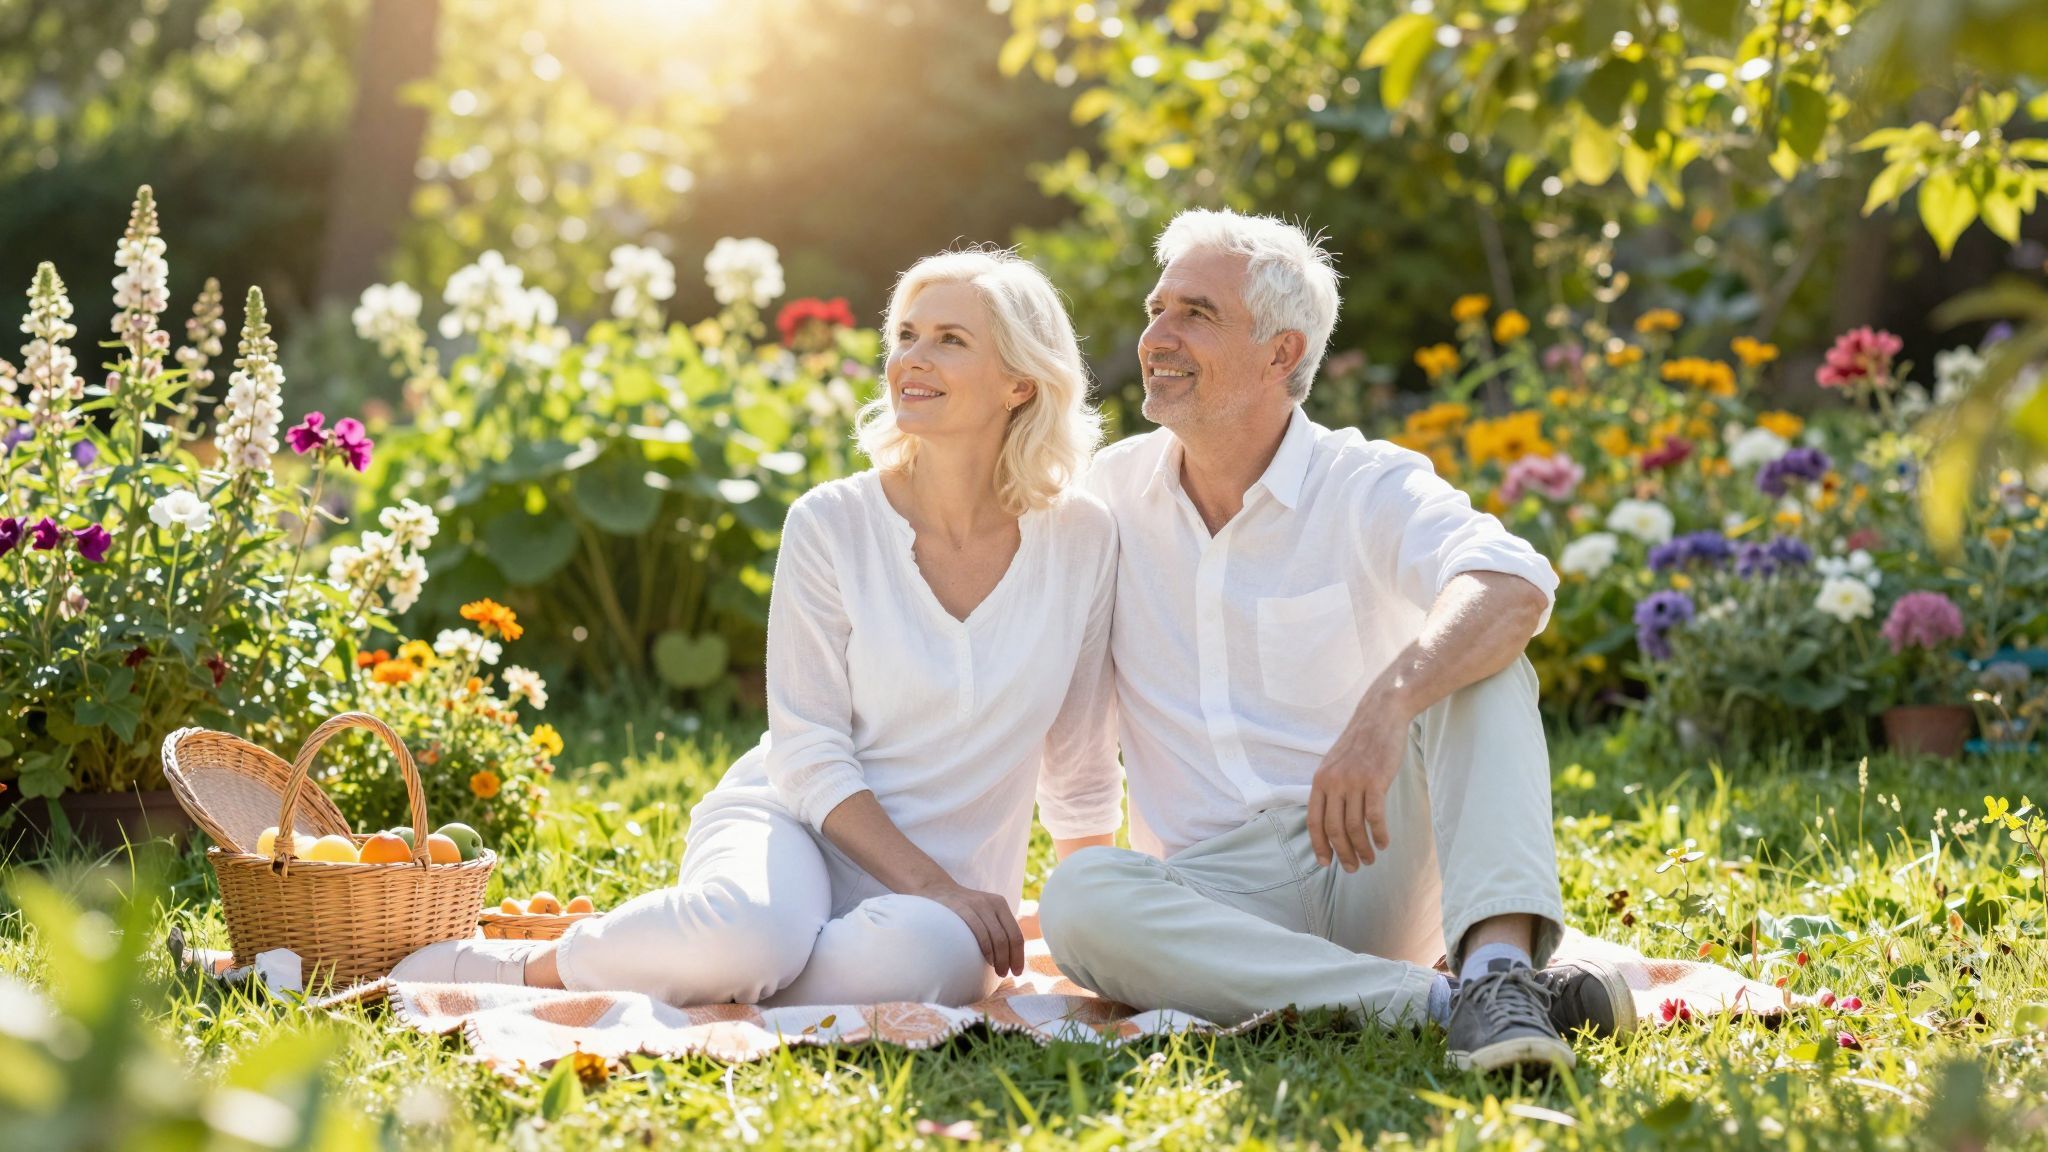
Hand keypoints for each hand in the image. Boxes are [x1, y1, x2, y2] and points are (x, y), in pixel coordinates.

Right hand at [912, 880, 1025, 976]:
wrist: (936, 890)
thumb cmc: (960, 909)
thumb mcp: (982, 911)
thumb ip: (995, 927)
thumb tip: (1009, 958)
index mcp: (1000, 904)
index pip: (1016, 934)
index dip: (1019, 956)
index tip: (1017, 972)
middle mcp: (992, 903)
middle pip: (1009, 937)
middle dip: (1010, 960)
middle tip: (1004, 974)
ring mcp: (977, 905)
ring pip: (998, 937)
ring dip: (1000, 959)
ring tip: (998, 971)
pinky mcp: (963, 909)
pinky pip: (980, 932)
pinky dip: (987, 949)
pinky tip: (987, 960)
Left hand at [1308, 710, 1407, 870]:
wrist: (1381, 716)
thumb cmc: (1360, 743)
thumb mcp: (1335, 763)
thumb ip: (1330, 788)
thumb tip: (1329, 819)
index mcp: (1320, 780)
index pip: (1314, 821)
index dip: (1319, 845)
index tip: (1326, 863)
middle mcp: (1333, 782)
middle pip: (1334, 829)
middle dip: (1343, 853)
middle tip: (1354, 868)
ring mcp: (1354, 782)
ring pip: (1355, 827)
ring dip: (1363, 849)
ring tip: (1370, 859)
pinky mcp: (1375, 781)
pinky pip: (1375, 817)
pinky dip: (1379, 834)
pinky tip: (1384, 843)